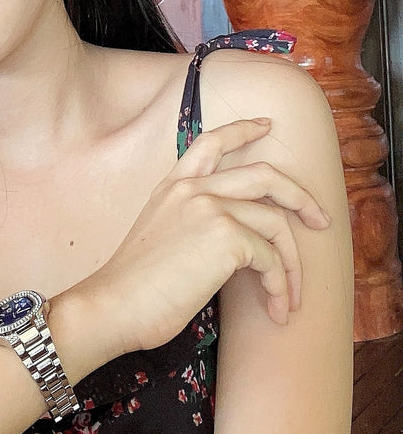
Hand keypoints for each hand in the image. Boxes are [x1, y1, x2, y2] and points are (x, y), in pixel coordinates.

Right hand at [76, 118, 330, 358]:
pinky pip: (271, 259)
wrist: (114, 305)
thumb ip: (192, 221)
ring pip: (276, 223)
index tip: (266, 124)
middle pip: (264, 175)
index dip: (243, 130)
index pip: (211, 141)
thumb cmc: (134, 286)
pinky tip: (274, 309)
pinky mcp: (226, 237)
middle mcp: (193, 188)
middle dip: (300, 196)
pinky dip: (280, 287)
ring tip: (289, 299)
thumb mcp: (160, 236)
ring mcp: (210, 208)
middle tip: (319, 219)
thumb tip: (237, 240)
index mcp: (172, 185)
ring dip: (293, 266)